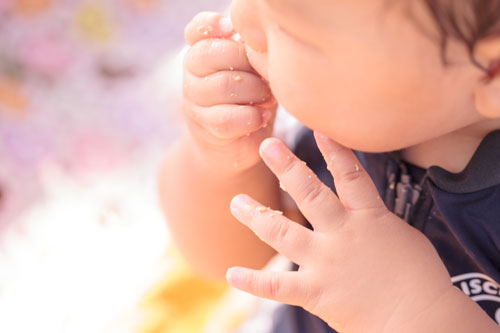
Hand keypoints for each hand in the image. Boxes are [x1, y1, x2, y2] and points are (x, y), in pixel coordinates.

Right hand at [182, 12, 276, 172]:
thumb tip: (262, 42)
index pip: (196, 30)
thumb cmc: (251, 96)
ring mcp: (194, 102)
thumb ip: (251, 51)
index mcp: (203, 52)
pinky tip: (263, 116)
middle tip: (268, 76)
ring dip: (254, 91)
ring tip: (269, 98)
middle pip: (210, 54)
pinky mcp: (205, 129)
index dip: (209, 24)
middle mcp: (192, 74)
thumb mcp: (253, 69)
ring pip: (221, 86)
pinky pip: (225, 119)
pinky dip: (250, 117)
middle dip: (247, 62)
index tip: (230, 28)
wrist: (238, 142)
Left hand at [226, 132, 453, 331]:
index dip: (334, 149)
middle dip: (287, 167)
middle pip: (310, 193)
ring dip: (256, 216)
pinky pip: (278, 285)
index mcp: (369, 217)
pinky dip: (253, 282)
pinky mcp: (315, 292)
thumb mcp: (403, 237)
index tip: (317, 128)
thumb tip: (363, 209)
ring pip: (283, 232)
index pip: (350, 174)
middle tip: (267, 145)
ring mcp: (325, 262)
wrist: (421, 319)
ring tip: (236, 201)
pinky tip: (231, 274)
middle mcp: (342, 234)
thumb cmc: (421, 279)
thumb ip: (375, 220)